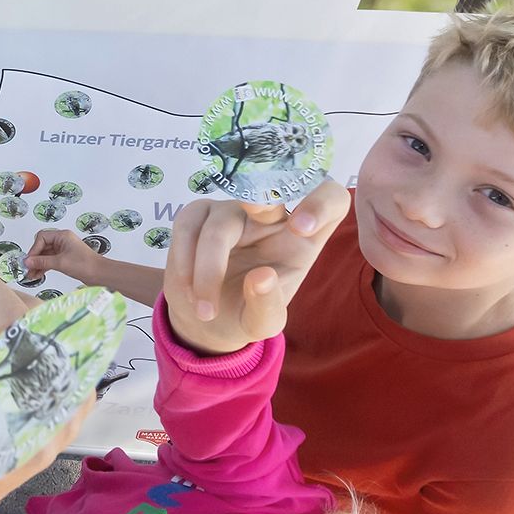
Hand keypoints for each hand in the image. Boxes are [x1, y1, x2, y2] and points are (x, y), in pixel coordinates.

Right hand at [24, 228, 100, 282]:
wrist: (100, 275)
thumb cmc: (85, 265)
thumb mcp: (60, 262)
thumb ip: (42, 262)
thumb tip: (27, 262)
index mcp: (62, 236)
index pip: (42, 238)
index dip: (34, 249)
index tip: (30, 261)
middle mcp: (62, 241)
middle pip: (42, 246)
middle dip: (34, 258)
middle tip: (28, 269)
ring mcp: (63, 250)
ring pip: (45, 255)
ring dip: (38, 264)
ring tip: (31, 275)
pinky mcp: (65, 259)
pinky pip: (50, 261)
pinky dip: (44, 267)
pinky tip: (38, 275)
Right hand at [162, 182, 348, 355]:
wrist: (204, 318)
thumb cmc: (246, 313)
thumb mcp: (263, 324)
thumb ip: (267, 306)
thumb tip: (261, 278)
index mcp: (303, 237)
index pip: (329, 199)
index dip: (320, 202)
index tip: (302, 228)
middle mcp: (271, 216)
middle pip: (273, 189)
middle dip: (262, 198)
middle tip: (255, 205)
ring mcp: (233, 210)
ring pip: (220, 224)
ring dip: (208, 269)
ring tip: (205, 310)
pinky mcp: (199, 213)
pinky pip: (188, 224)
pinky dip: (184, 261)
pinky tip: (190, 290)